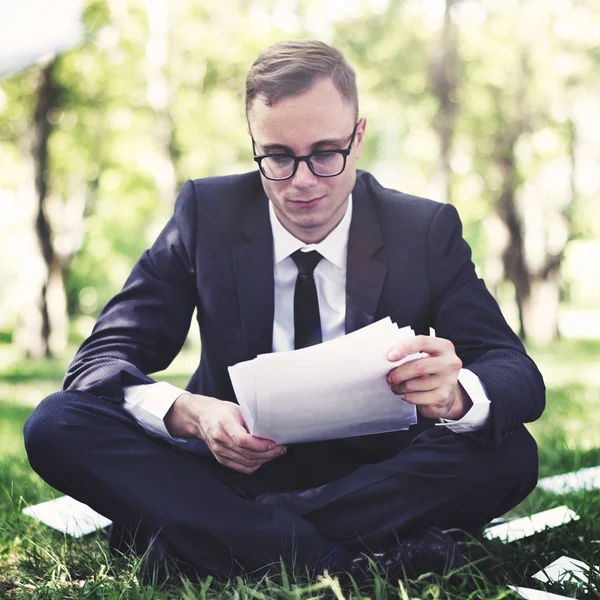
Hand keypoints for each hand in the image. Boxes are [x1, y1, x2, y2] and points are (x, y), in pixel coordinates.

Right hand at [164, 393, 286, 473]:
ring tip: (275, 453)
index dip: (260, 445)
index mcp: (224, 424)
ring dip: (264, 460)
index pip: (243, 440)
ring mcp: (220, 452)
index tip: (273, 443)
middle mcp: (220, 441)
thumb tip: (270, 431)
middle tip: (281, 449)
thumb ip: (251, 421)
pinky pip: (241, 468)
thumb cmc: (222, 411)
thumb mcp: (237, 409)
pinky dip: (254, 465)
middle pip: (247, 454)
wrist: (202, 418)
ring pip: (246, 463)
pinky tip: (263, 458)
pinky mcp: (221, 459)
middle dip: (268, 454)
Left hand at [386, 336, 471, 419]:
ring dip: (399, 386)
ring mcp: (449, 381)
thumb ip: (412, 353)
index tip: (389, 356)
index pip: (422, 342)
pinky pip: (416, 397)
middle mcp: (450, 363)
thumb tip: (389, 357)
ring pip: (414, 384)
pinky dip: (407, 396)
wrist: (447, 393)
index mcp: (444, 347)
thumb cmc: (430, 370)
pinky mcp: (443, 397)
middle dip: (398, 373)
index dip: (404, 348)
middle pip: (418, 367)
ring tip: (396, 386)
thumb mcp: (426, 356)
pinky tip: (406, 394)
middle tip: (389, 377)